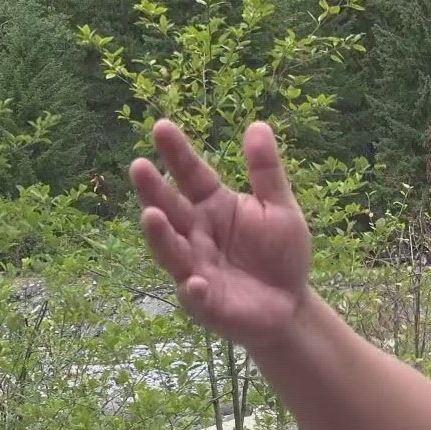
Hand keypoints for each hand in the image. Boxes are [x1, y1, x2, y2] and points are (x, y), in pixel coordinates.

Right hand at [128, 119, 312, 348]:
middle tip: (139, 166)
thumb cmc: (280, 253)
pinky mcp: (205, 303)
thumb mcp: (280, 208)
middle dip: (153, 190)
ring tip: (151, 216)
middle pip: (171, 208)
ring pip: (171, 250)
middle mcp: (196, 234)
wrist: (291, 304)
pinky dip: (193, 289)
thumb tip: (257, 124)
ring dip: (160, 235)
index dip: (177, 153)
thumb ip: (266, 171)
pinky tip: (195, 281)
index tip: (162, 126)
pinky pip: (195, 296)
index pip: (191, 175)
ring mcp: (195, 268)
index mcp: (213, 206)